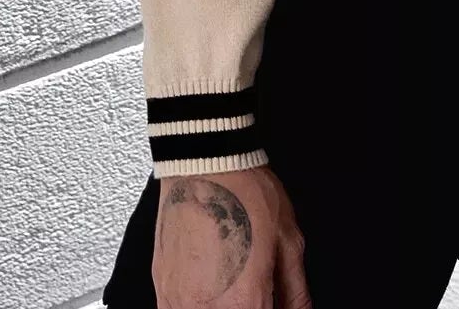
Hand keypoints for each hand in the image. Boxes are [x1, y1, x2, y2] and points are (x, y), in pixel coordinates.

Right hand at [153, 165, 311, 308]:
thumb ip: (296, 291)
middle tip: (260, 289)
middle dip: (251, 306)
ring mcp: (178, 303)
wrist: (203, 164)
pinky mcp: (161, 291)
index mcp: (243, 302)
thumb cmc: (244, 192)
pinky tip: (213, 285)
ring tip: (235, 282)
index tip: (274, 301)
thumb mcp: (289, 240)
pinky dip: (200, 304)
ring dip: (225, 305)